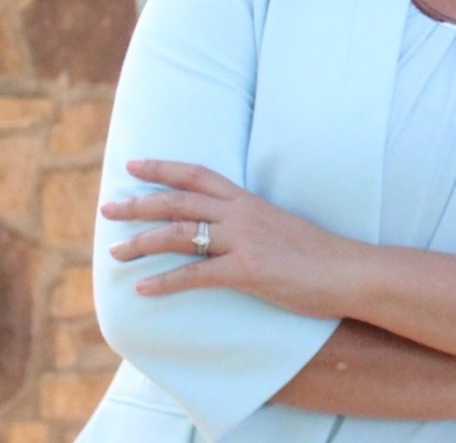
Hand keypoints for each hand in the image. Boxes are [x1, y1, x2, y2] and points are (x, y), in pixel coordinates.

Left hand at [101, 159, 354, 314]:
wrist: (348, 270)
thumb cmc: (316, 253)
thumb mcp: (278, 226)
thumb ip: (248, 223)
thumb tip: (220, 229)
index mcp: (249, 200)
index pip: (198, 174)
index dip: (163, 167)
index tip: (133, 165)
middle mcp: (242, 213)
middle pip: (179, 201)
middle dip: (139, 204)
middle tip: (107, 207)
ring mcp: (244, 240)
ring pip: (180, 234)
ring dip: (142, 243)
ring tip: (115, 254)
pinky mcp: (248, 270)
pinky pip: (196, 274)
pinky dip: (165, 282)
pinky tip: (143, 289)